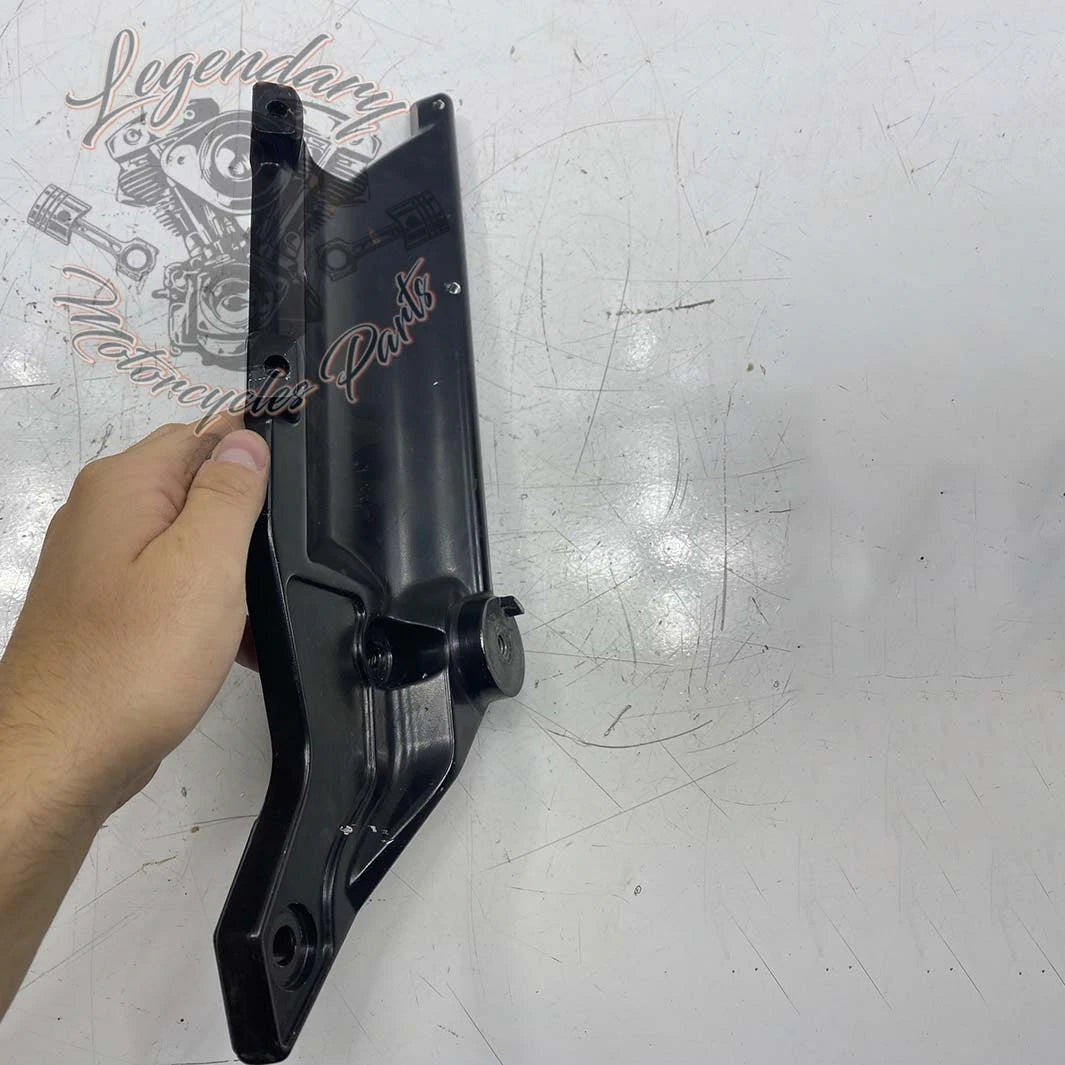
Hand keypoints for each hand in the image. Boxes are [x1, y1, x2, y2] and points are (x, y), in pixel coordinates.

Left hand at [0, 417, 268, 815]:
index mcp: (125, 486)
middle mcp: (102, 512)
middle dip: (246, 520)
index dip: (255, 454)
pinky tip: (231, 643)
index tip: (294, 496)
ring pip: (187, 540)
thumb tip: (244, 439)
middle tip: (279, 564)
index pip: (205, 432)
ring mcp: (98, 561)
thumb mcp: (204, 565)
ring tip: (258, 616)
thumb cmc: (135, 661)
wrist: (62, 756)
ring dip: (230, 570)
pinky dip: (205, 603)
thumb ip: (228, 494)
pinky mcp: (104, 607)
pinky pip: (169, 583)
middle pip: (196, 486)